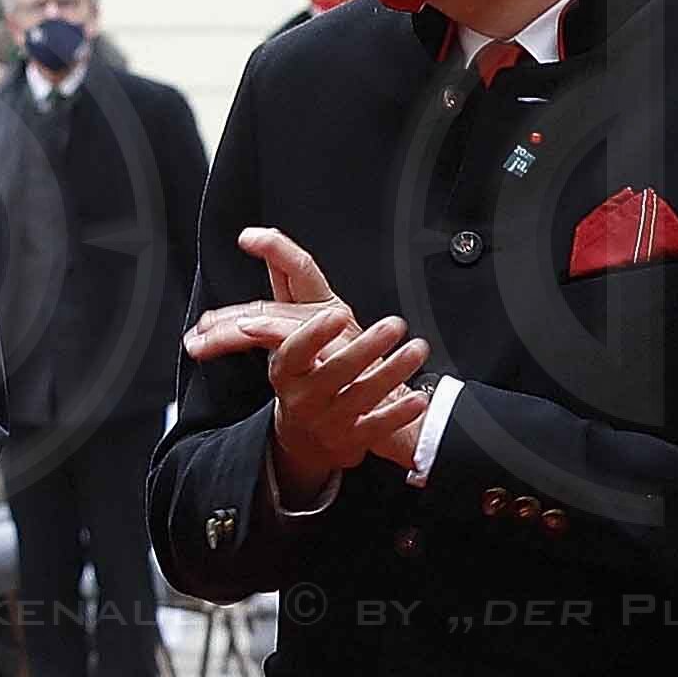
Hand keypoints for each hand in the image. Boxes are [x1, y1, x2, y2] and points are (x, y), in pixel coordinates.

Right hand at [185, 226, 432, 491]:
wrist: (306, 438)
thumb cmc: (303, 375)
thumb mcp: (288, 332)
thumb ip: (282, 285)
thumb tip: (258, 238)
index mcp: (286, 367)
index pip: (293, 349)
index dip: (312, 334)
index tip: (334, 316)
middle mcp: (303, 394)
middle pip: (333, 370)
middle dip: (364, 349)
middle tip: (394, 325)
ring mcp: (328, 417)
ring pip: (362, 395)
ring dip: (392, 371)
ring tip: (417, 348)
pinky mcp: (352, 437)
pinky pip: (379, 426)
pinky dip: (400, 413)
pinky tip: (419, 399)